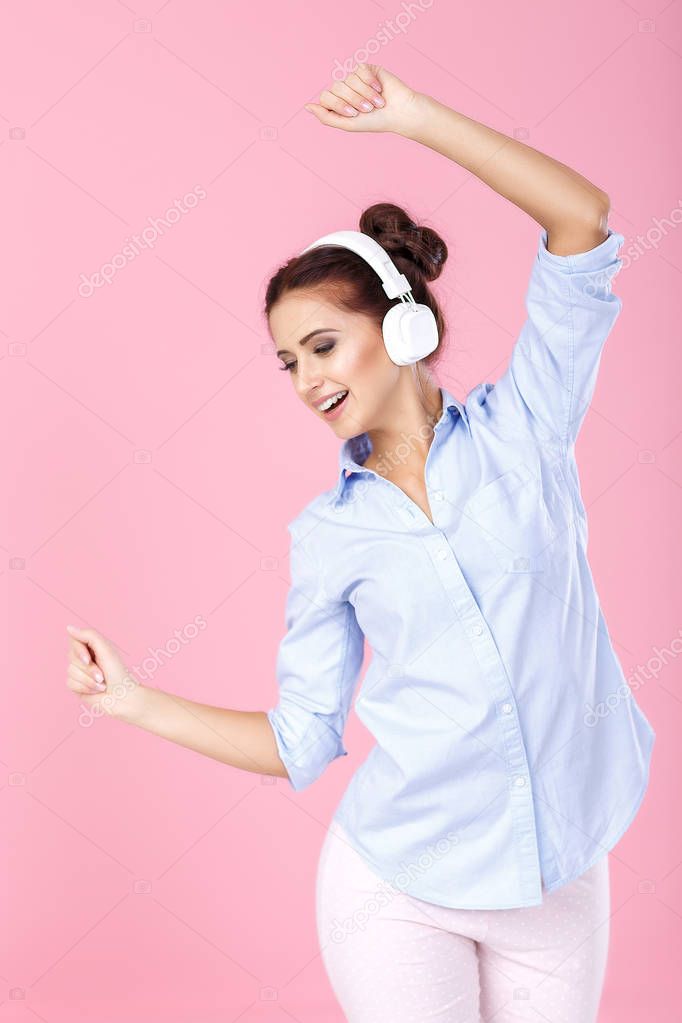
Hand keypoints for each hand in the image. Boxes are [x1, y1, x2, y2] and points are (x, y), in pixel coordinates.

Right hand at [65, 623, 142, 721]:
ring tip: (101, 684)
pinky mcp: (76, 685)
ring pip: (70, 671)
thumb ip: (89, 636)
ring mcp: (79, 672)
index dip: (79, 651)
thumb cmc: (118, 673)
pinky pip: (70, 683)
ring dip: (88, 680)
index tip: (88, 659)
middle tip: (102, 675)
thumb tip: (69, 628)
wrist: (122, 697)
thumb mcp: (106, 650)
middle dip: (88, 668)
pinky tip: (95, 691)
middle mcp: (84, 658)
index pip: (74, 640)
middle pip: (71, 656)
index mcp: (92, 647)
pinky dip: (85, 688)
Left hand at [304, 64, 422, 135]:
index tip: (354, 114)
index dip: (338, 105)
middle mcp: (344, 89)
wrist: (399, 112)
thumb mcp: (347, 124)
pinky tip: (379, 89)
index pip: (326, 97)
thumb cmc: (375, 121)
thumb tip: (307, 106)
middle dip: (353, 100)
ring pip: (349, 80)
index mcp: (338, 102)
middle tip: (368, 109)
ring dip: (364, 93)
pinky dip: (370, 82)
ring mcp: (354, 77)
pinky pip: (360, 70)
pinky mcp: (366, 68)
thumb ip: (326, 117)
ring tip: (377, 102)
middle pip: (336, 88)